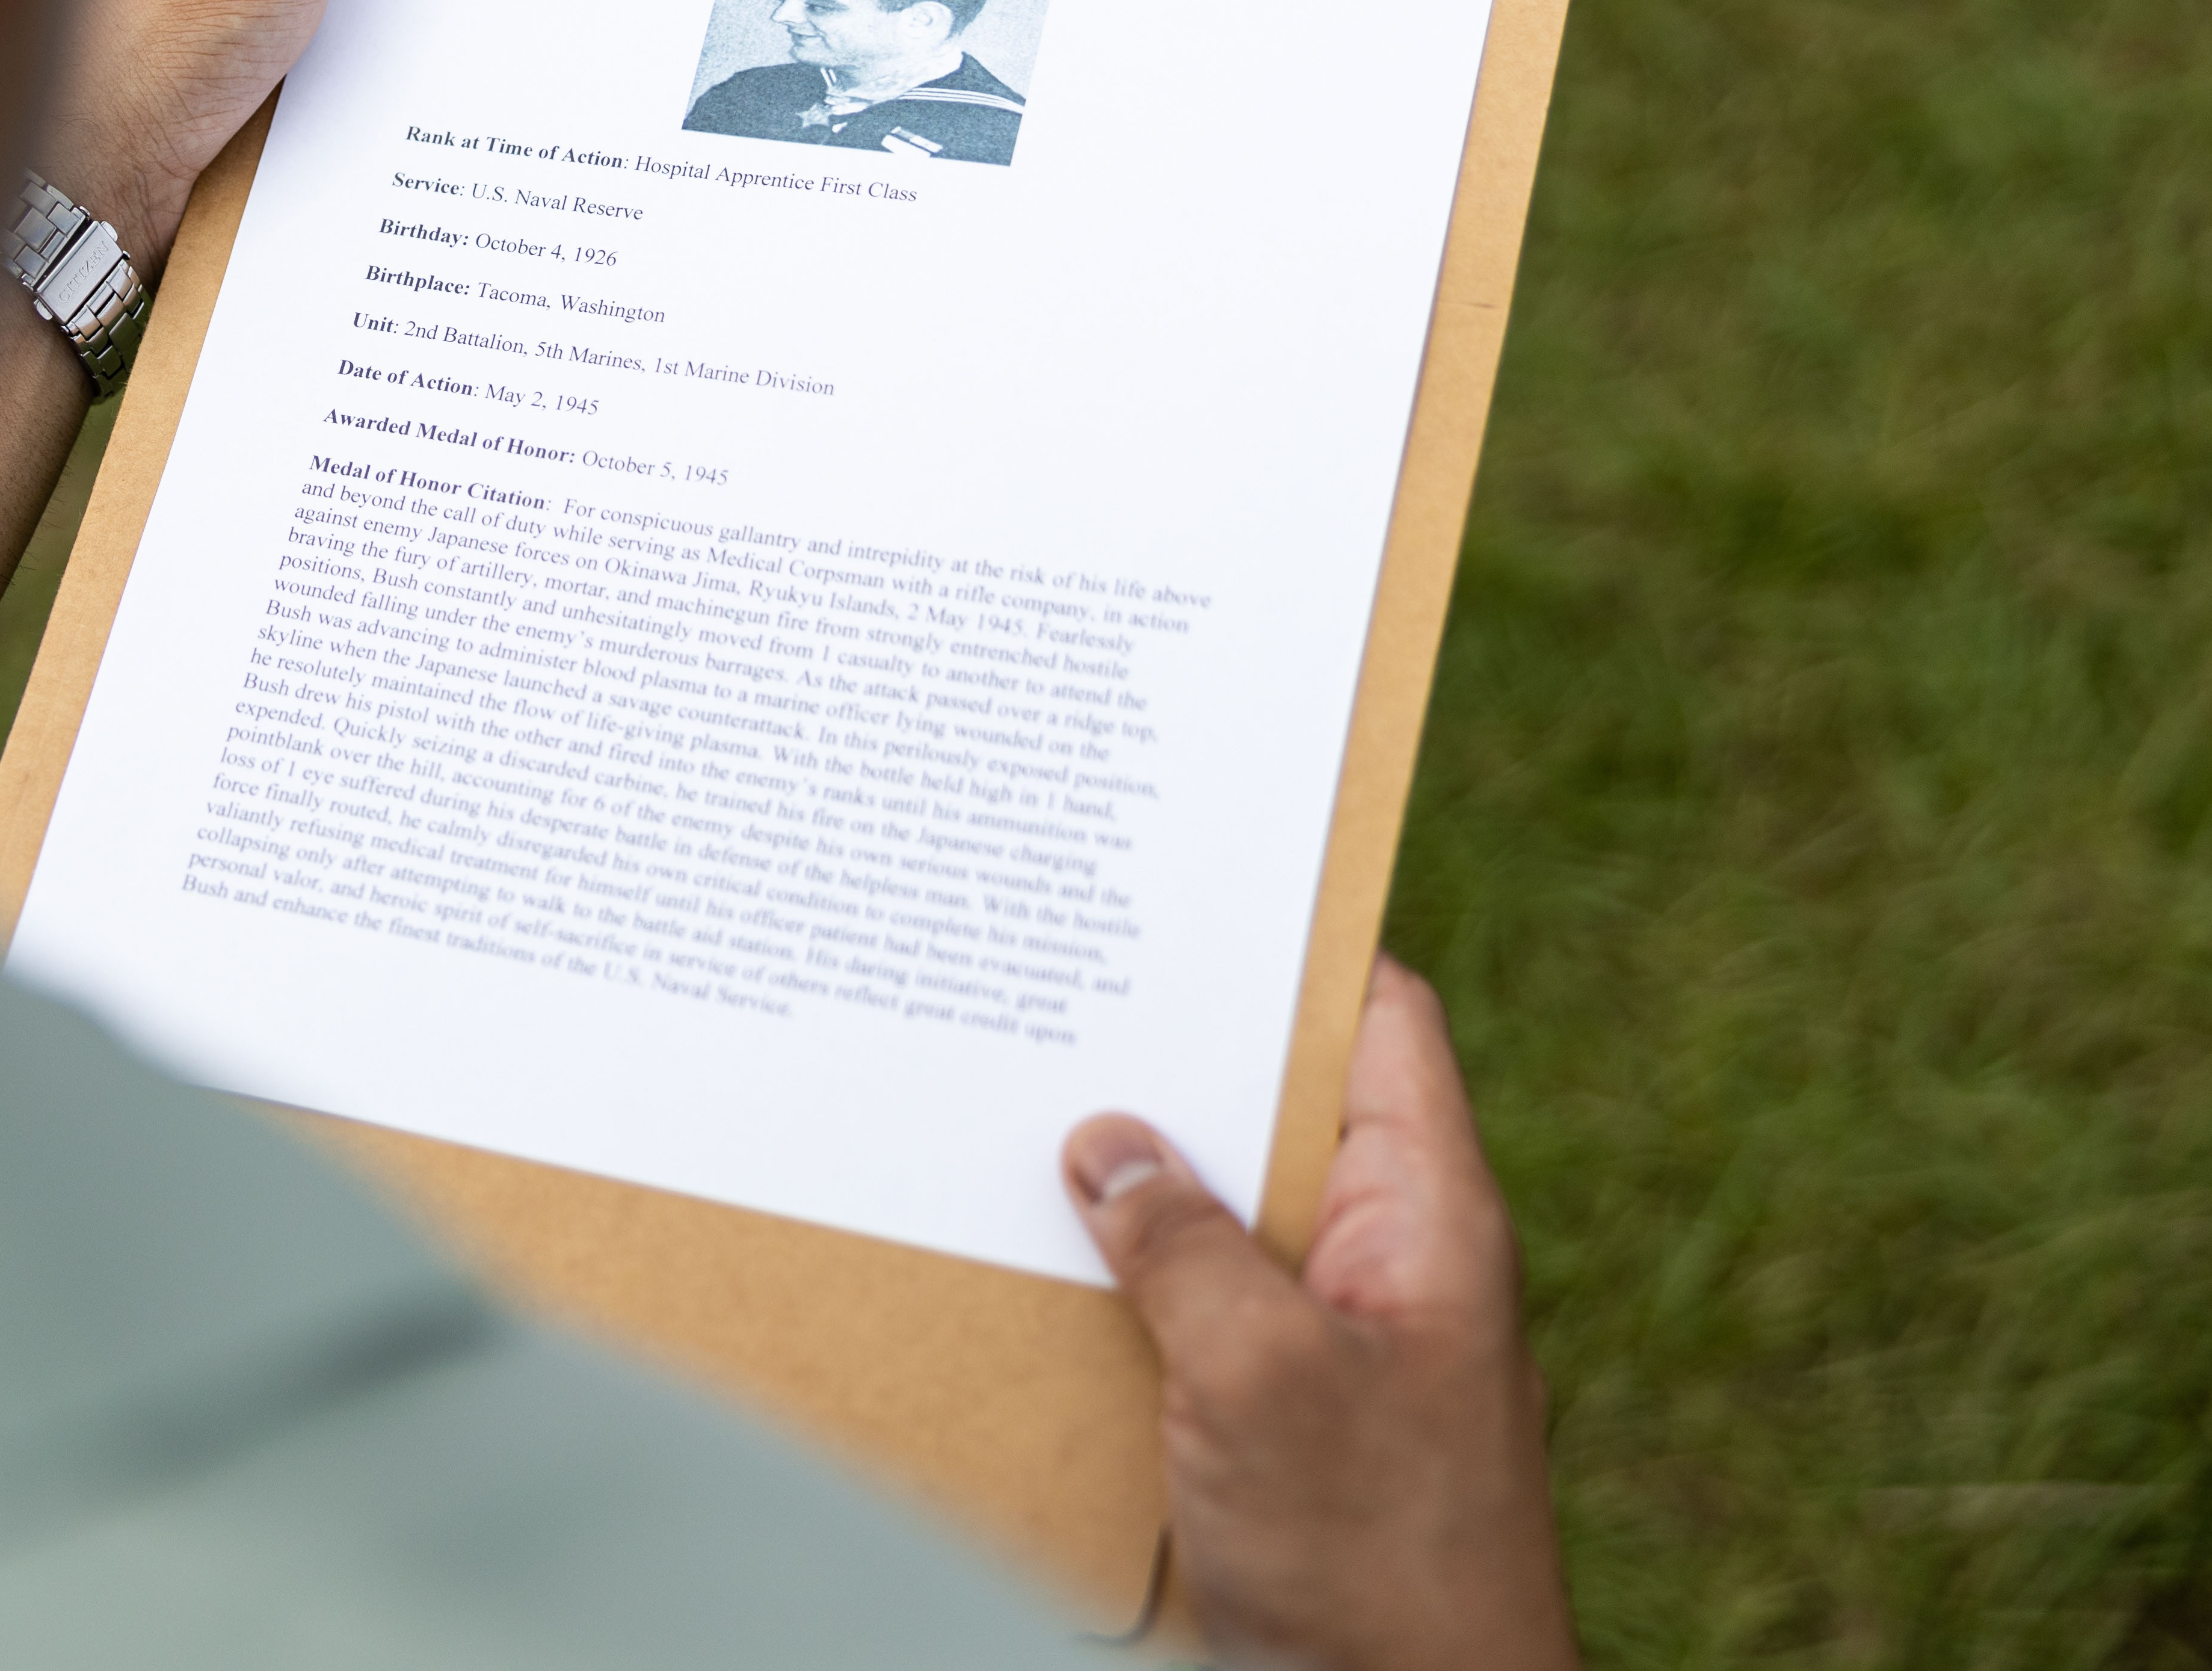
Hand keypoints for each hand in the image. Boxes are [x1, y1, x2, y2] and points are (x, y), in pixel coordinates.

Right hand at [1062, 958, 1574, 1670]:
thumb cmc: (1376, 1564)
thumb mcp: (1263, 1380)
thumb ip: (1183, 1247)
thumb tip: (1106, 1140)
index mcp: (1429, 1218)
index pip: (1381, 1021)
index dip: (1300, 943)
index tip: (1196, 878)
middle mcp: (1392, 1259)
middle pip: (1284, 1107)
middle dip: (1173, 1053)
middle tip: (1053, 980)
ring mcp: (1340, 1339)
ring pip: (1229, 1209)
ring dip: (1136, 1176)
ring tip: (1012, 1105)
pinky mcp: (1285, 1413)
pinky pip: (1201, 1305)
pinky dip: (1125, 1276)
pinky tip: (1036, 1258)